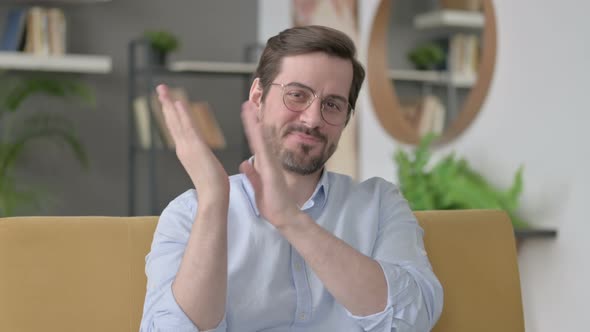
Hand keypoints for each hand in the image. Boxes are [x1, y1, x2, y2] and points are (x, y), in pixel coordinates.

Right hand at [157, 84, 228, 202]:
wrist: (213, 197)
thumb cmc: (214, 187)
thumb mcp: (206, 168)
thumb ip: (202, 160)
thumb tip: (204, 158)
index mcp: (185, 151)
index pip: (176, 128)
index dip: (171, 113)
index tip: (167, 101)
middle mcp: (183, 147)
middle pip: (172, 121)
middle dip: (165, 103)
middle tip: (159, 88)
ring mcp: (188, 147)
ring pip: (176, 121)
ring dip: (169, 104)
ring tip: (162, 89)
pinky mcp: (197, 148)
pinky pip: (188, 127)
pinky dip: (182, 115)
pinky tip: (178, 103)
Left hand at [239, 101, 299, 226]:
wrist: (285, 216)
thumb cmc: (274, 204)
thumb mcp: (258, 187)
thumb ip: (252, 174)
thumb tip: (245, 164)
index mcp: (265, 165)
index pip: (256, 143)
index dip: (250, 129)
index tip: (246, 115)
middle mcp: (269, 161)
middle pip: (259, 137)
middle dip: (253, 120)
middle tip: (247, 104)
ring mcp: (271, 164)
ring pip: (261, 140)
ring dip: (255, 124)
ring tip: (249, 108)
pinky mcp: (271, 169)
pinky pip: (264, 151)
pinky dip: (260, 138)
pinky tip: (256, 128)